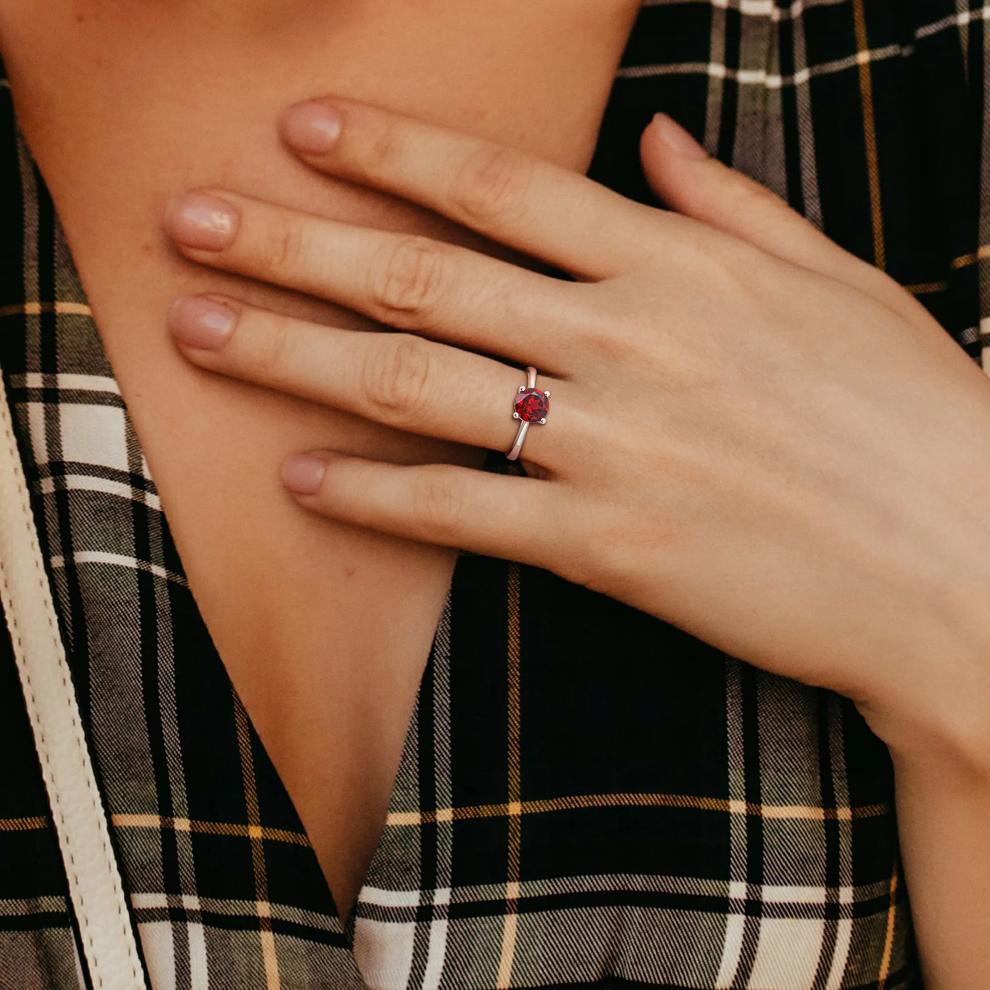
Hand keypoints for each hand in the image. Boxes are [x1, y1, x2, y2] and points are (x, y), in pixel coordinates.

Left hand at [162, 97, 989, 766]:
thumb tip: (661, 136)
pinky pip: (464, 514)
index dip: (390, 151)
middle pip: (424, 277)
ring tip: (198, 334)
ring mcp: (614, 446)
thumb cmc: (913, 418)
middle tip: (188, 222)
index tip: (302, 129)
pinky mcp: (610, 547)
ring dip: (293, 356)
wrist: (962, 564)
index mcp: (683, 265)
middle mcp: (630, 341)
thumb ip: (735, 206)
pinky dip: (375, 497)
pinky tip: (304, 479)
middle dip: (292, 242)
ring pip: (416, 387)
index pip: (500, 185)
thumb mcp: (839, 283)